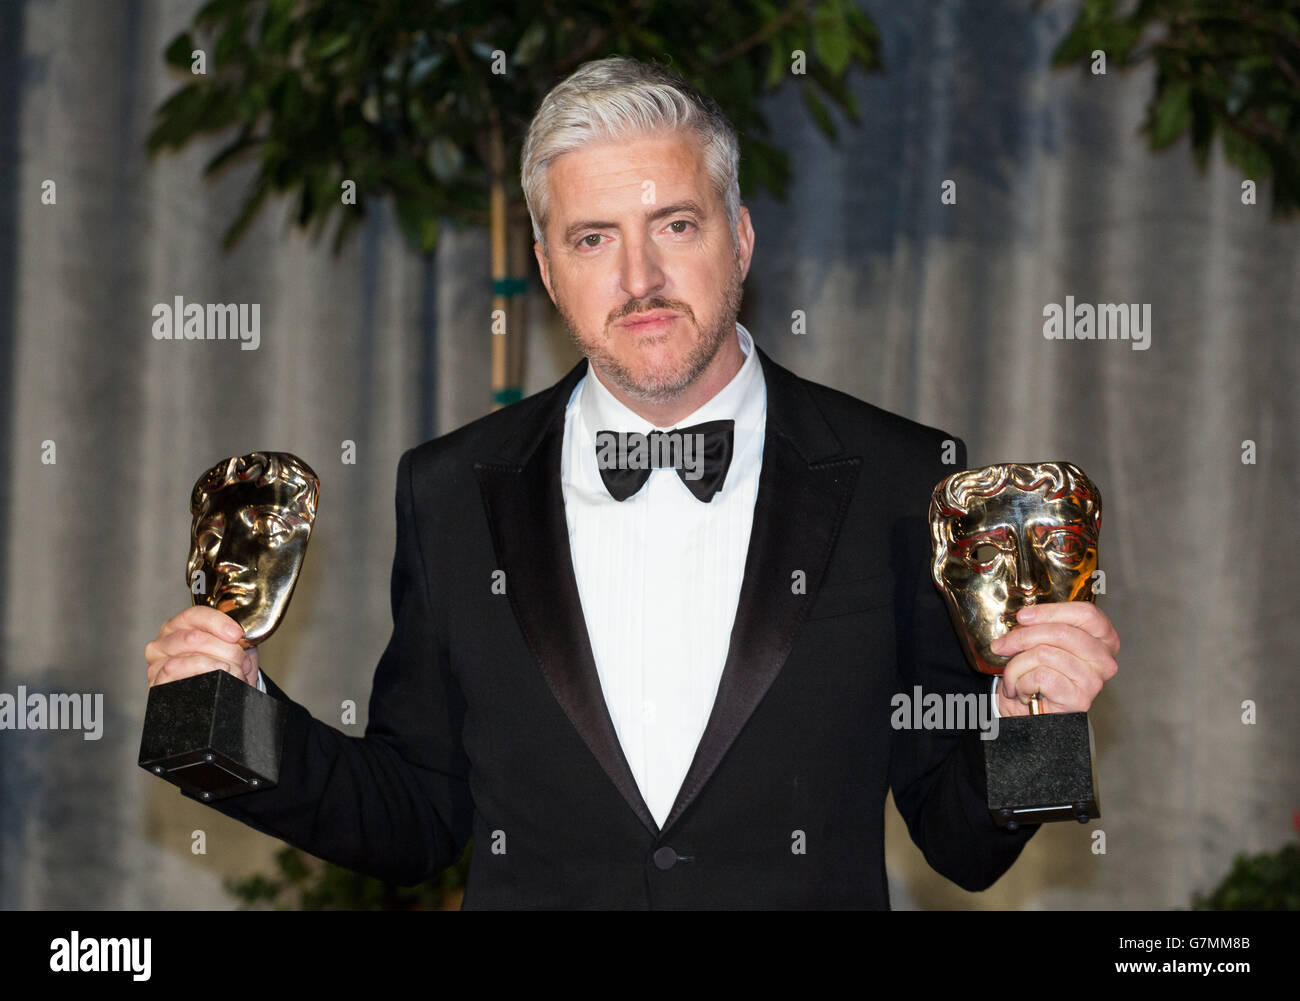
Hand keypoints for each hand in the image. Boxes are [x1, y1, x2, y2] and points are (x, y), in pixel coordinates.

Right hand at [144, 605, 258, 688]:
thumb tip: (238, 635)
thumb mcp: (231, 647)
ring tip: (233, 672)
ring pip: (186, 658)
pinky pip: (174, 673)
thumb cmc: (223, 668)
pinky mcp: (157, 684)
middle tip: (241, 661)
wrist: (219, 695)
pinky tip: (215, 678)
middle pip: (193, 638)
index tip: (237, 634)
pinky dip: (201, 674)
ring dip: (216, 665)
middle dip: (225, 650)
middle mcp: (164, 643)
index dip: (218, 622)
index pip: (194, 614)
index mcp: (179, 627)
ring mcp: (157, 664)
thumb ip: (232, 636)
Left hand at [992, 602, 1117, 716]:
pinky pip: (1039, 676)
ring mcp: (1094, 681)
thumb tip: (1024, 617)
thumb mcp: (1043, 643)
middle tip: (1002, 646)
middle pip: (1061, 632)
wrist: (1030, 715)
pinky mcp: (1079, 699)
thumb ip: (1042, 626)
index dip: (1051, 611)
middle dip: (1022, 637)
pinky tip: (1022, 691)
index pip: (1086, 614)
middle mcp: (1104, 661)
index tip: (1023, 617)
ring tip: (1014, 676)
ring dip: (1016, 665)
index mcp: (1104, 640)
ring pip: (1044, 654)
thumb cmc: (1038, 678)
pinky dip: (1019, 682)